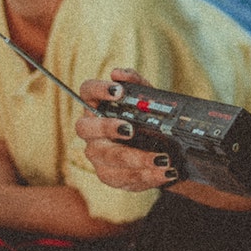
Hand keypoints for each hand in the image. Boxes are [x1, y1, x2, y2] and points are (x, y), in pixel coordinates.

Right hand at [74, 68, 178, 192]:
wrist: (159, 151)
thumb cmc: (145, 121)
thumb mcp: (147, 100)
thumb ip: (137, 84)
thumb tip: (118, 73)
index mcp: (97, 107)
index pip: (87, 92)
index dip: (98, 90)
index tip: (118, 91)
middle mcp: (91, 132)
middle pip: (85, 128)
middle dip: (107, 128)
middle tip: (130, 129)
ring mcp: (98, 155)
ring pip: (108, 158)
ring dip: (136, 158)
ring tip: (162, 158)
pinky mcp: (110, 175)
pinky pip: (124, 178)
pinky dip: (148, 176)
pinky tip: (165, 172)